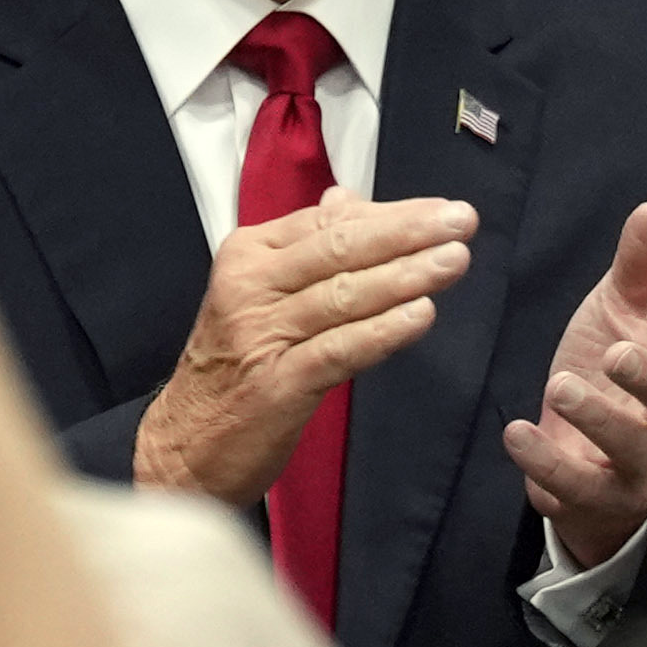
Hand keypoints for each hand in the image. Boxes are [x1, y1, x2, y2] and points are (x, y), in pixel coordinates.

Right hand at [134, 193, 476, 506]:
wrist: (185, 444)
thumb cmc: (234, 367)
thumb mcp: (261, 295)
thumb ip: (306, 249)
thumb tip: (348, 201)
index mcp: (249, 255)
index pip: (328, 223)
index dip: (391, 213)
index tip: (443, 209)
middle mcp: (250, 286)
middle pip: (338, 249)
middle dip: (406, 233)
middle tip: (462, 222)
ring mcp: (260, 334)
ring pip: (342, 295)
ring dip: (405, 276)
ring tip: (453, 261)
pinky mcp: (277, 384)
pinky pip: (339, 350)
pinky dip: (383, 331)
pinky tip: (422, 315)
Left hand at [507, 204, 646, 568]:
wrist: (582, 448)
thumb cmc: (615, 372)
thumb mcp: (623, 313)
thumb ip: (641, 268)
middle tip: (617, 354)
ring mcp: (645, 467)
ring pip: (636, 451)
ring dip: (600, 421)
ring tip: (562, 386)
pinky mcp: (601, 498)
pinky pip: (580, 487)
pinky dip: (548, 462)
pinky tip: (516, 432)